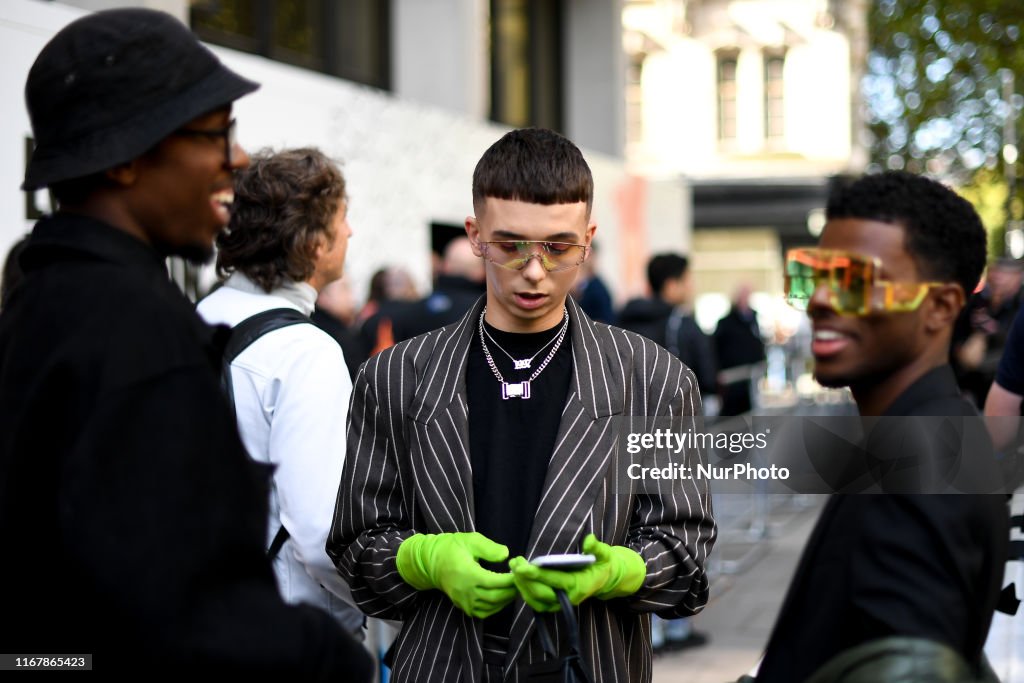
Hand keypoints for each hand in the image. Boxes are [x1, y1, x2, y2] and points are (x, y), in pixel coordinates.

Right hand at [396, 532, 515, 618]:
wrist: (432, 562)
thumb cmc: (452, 548)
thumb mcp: (470, 540)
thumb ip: (489, 548)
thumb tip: (506, 555)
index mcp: (468, 574)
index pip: (495, 582)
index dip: (510, 580)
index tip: (519, 573)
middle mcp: (466, 591)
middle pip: (495, 597)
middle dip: (511, 591)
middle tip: (521, 582)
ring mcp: (464, 601)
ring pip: (490, 607)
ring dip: (505, 600)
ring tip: (514, 589)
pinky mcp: (463, 606)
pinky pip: (482, 612)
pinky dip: (495, 608)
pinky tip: (501, 598)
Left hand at [510, 534, 645, 611]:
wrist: (605, 580)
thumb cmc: (603, 565)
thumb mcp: (605, 554)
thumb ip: (597, 548)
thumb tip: (589, 540)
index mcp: (578, 585)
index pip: (554, 580)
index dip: (537, 575)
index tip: (522, 567)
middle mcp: (568, 597)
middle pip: (541, 592)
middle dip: (524, 579)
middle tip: (514, 563)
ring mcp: (561, 603)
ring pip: (536, 600)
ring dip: (522, 586)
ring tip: (514, 568)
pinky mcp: (555, 604)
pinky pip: (537, 603)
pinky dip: (526, 592)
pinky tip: (519, 579)